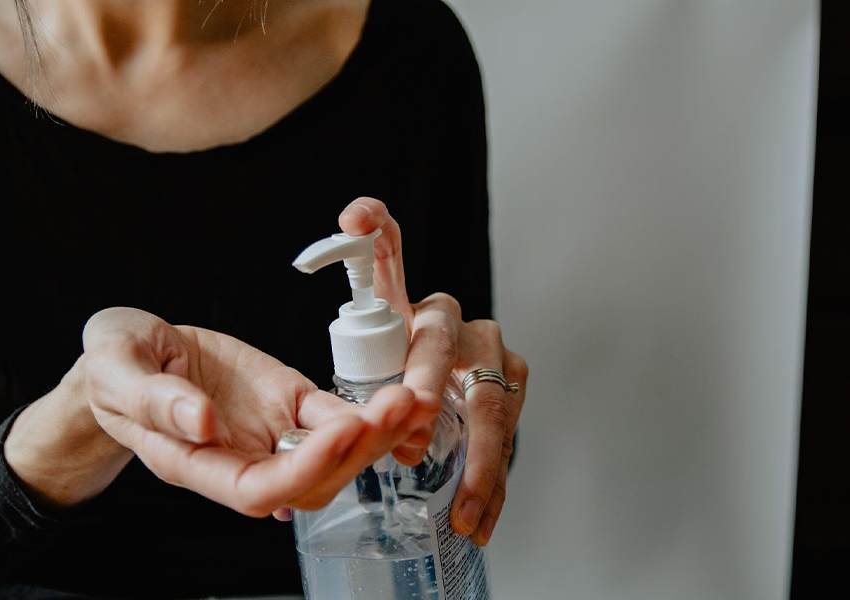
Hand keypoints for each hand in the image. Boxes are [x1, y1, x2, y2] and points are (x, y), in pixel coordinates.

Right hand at [10, 307, 425, 515]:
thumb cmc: (115, 365)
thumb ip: (151, 398)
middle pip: (310, 482)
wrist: (134, 351)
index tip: (341, 428)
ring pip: (331, 456)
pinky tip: (394, 397)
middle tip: (397, 407)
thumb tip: (201, 422)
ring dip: (374, 435)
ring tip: (410, 400)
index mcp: (195, 462)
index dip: (304, 467)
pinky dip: (365, 412)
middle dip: (358, 451)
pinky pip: (332, 416)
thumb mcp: (116, 368)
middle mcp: (241, 457)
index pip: (258, 489)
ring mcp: (269, 431)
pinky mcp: (287, 401)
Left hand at [339, 197, 528, 545]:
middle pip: (446, 347)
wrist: (448, 391)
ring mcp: (496, 358)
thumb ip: (361, 318)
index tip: (353, 222)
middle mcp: (461, 322)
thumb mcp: (374, 348)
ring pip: (490, 404)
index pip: (391, 254)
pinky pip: (506, 440)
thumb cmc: (405, 369)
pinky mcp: (513, 391)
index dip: (374, 230)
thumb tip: (350, 228)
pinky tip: (480, 520)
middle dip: (427, 390)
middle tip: (410, 435)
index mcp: (416, 303)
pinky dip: (491, 484)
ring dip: (476, 461)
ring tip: (461, 509)